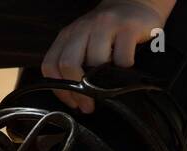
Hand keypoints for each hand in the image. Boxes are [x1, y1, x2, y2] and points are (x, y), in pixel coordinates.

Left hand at [42, 0, 172, 112]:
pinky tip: (126, 71)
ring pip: (96, 62)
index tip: (74, 103)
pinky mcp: (128, 27)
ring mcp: (105, 25)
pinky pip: (122, 59)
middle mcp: (83, 28)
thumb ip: (76, 63)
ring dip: (102, 82)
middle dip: (79, 91)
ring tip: (110, 89)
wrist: (134, 3)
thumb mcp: (85, 42)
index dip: (60, 90)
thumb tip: (75, 99)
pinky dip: (124, 72)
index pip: (51, 65)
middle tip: (89, 105)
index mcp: (68, 35)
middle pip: (69, 64)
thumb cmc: (109, 31)